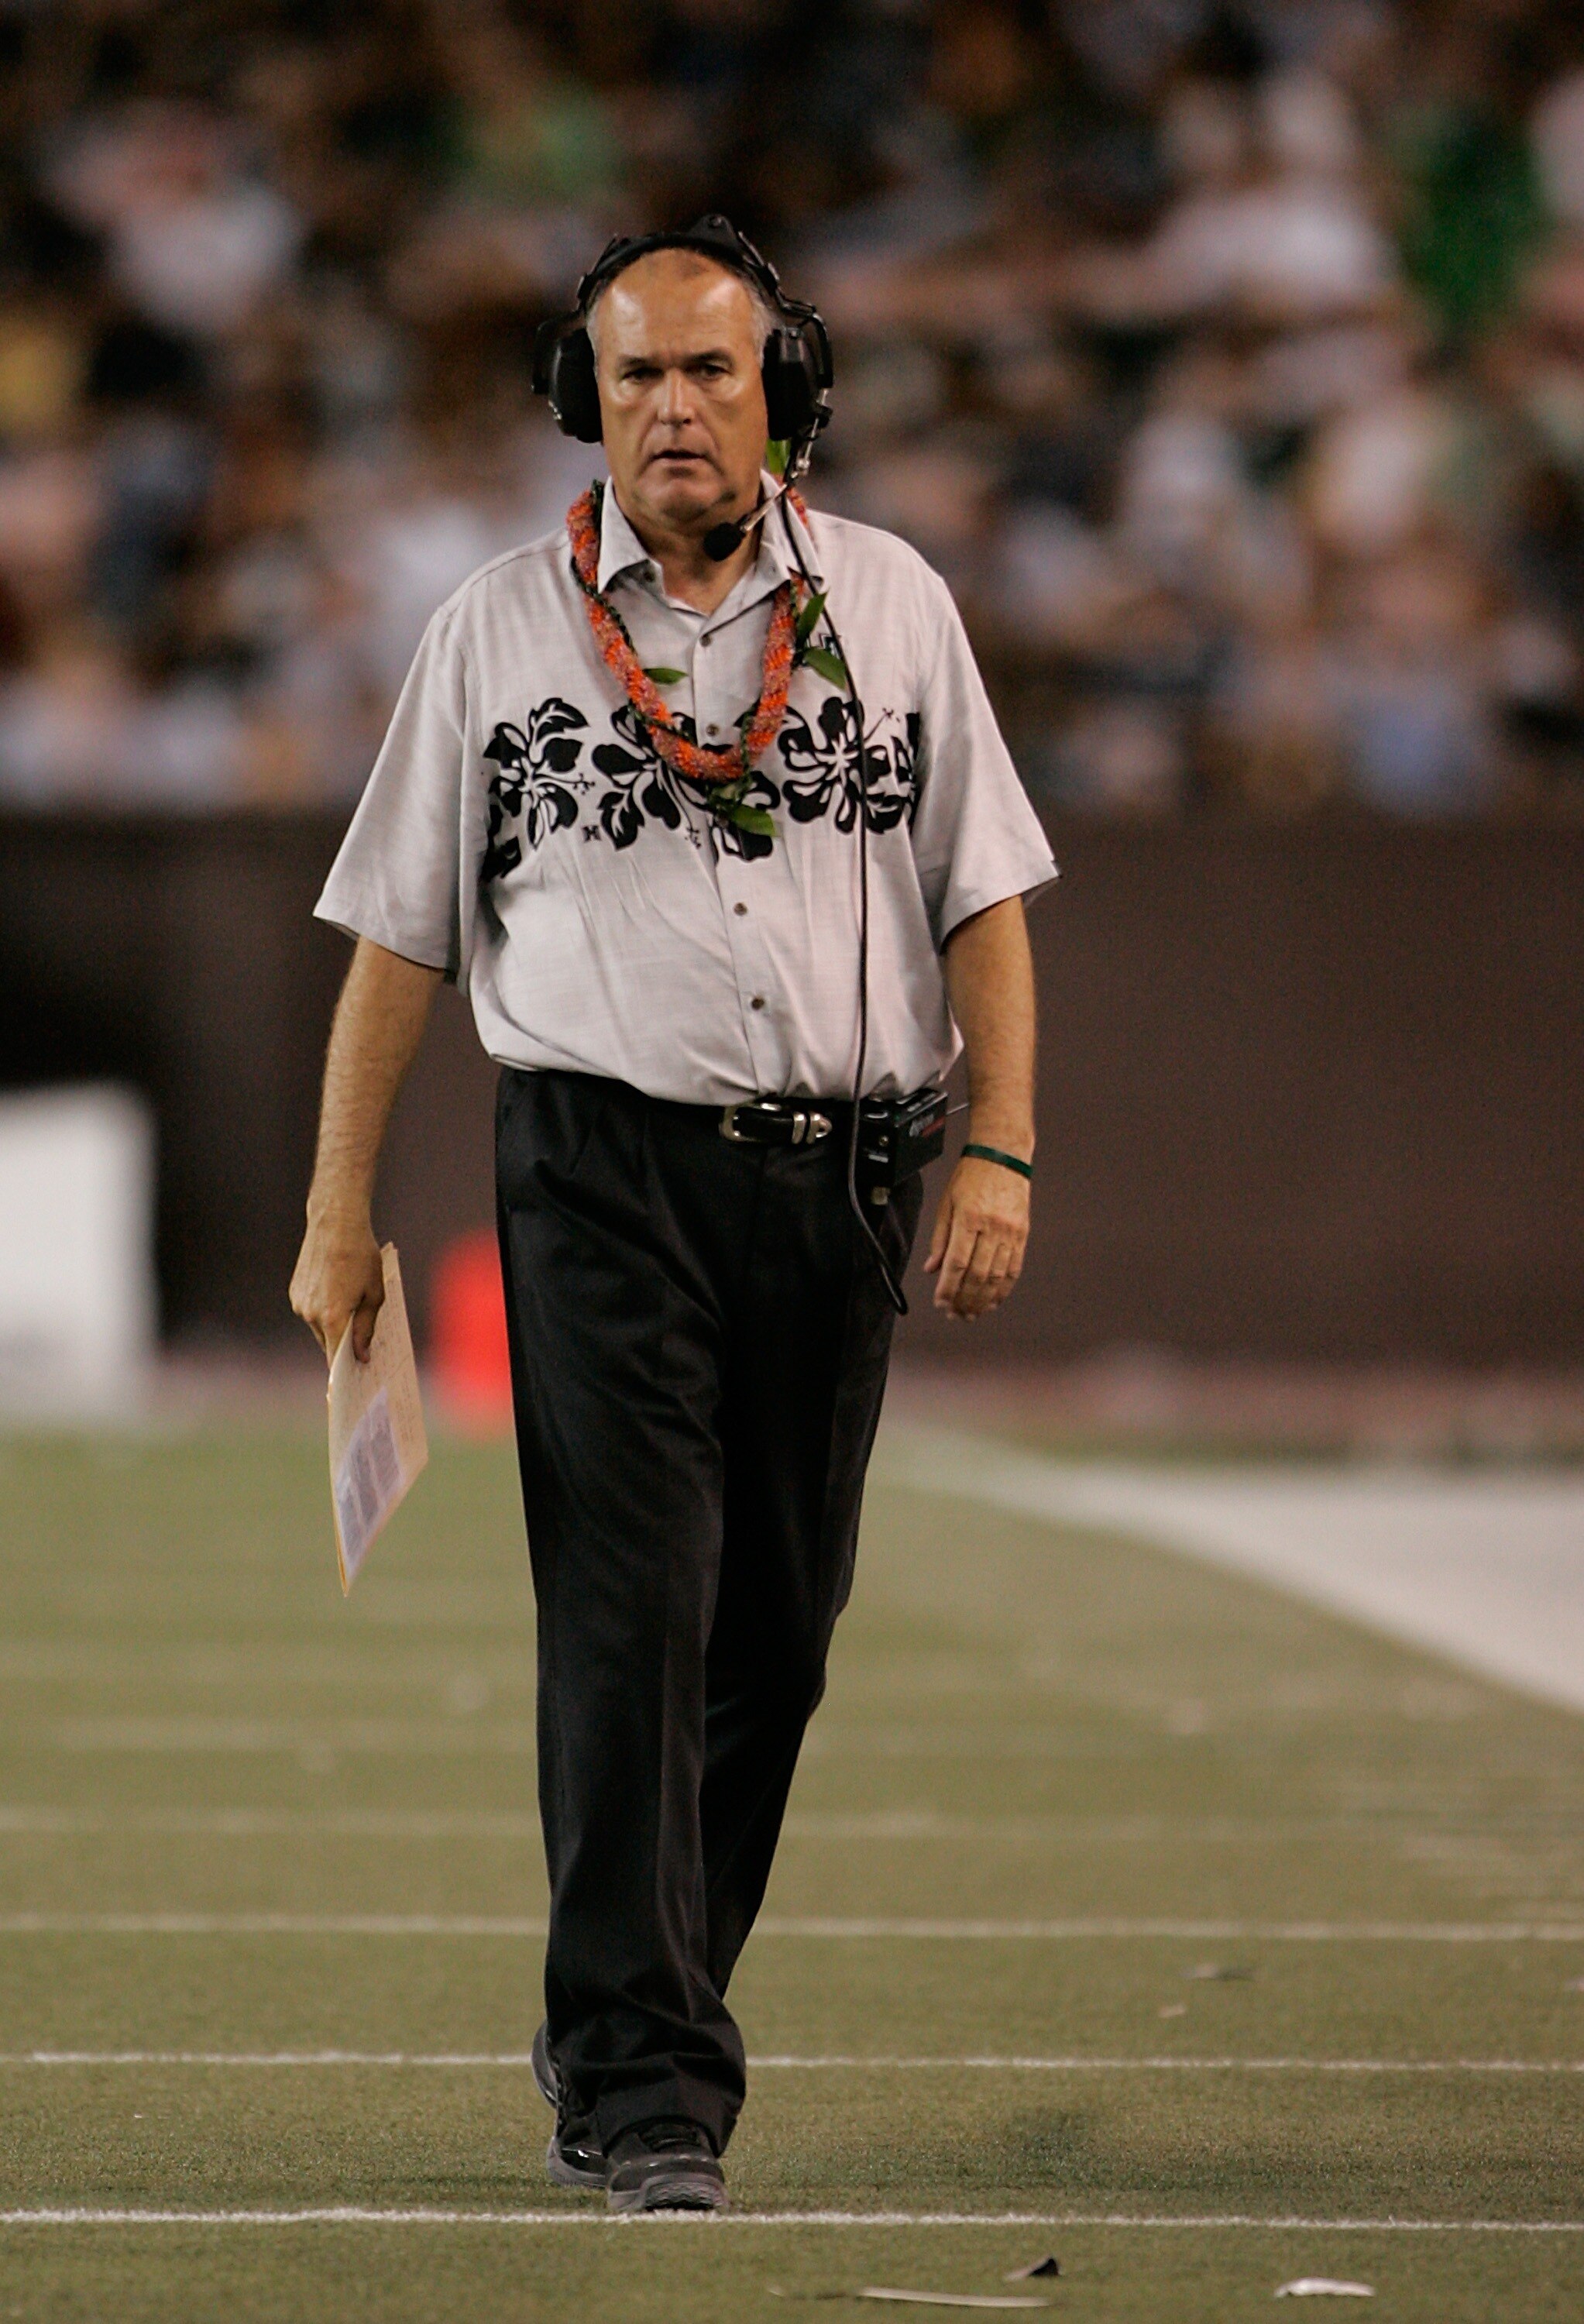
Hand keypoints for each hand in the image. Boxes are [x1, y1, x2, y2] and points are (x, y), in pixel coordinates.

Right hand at [290, 1206, 385, 1363]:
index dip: (344, 1371)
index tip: (352, 1384)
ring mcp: (299, 1303)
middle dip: (343, 1342)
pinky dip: (323, 1309)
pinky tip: (337, 1290)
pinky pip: (311, 1311)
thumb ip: (366, 1328)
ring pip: (318, 1327)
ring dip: (333, 1323)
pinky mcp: (295, 1292)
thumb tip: (362, 1357)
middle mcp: (310, 1314)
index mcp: (331, 1317)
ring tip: (352, 1302)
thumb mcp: (374, 1294)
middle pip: (328, 1342)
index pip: (335, 1357)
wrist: (335, 1224)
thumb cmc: (362, 1257)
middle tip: (363, 1339)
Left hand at [923, 1152, 1029, 1319]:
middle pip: (978, 1275)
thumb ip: (940, 1239)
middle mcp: (992, 1227)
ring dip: (983, 1300)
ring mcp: (1010, 1232)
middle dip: (965, 1300)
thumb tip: (932, 1269)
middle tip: (956, 1314)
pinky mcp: (1022, 1234)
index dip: (948, 1288)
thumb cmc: (971, 1175)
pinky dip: (1004, 1289)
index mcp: (969, 1218)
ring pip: (997, 1276)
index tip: (941, 1303)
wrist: (1004, 1155)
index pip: (957, 1263)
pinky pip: (1014, 1268)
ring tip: (972, 1313)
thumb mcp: (946, 1203)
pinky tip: (993, 1300)